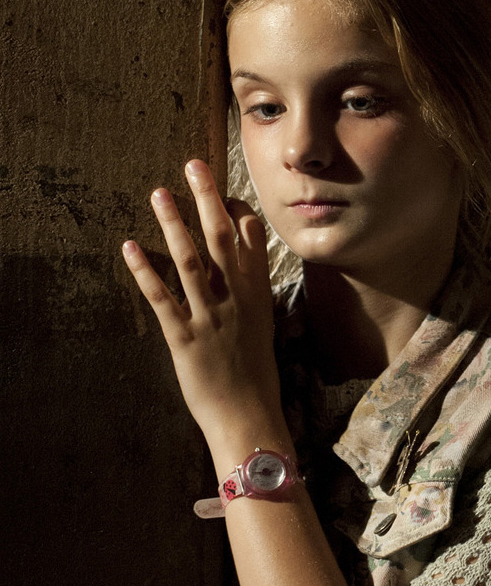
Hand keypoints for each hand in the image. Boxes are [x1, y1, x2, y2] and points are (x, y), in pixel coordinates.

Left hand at [122, 160, 283, 451]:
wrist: (250, 418)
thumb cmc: (256, 378)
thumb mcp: (263, 329)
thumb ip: (255, 293)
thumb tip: (250, 262)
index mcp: (257, 298)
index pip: (251, 244)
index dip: (237, 211)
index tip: (225, 186)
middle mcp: (235, 302)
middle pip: (221, 240)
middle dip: (207, 200)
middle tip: (194, 167)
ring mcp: (209, 318)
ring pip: (190, 262)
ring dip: (174, 225)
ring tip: (159, 194)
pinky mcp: (184, 339)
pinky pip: (162, 299)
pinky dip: (146, 272)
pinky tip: (131, 247)